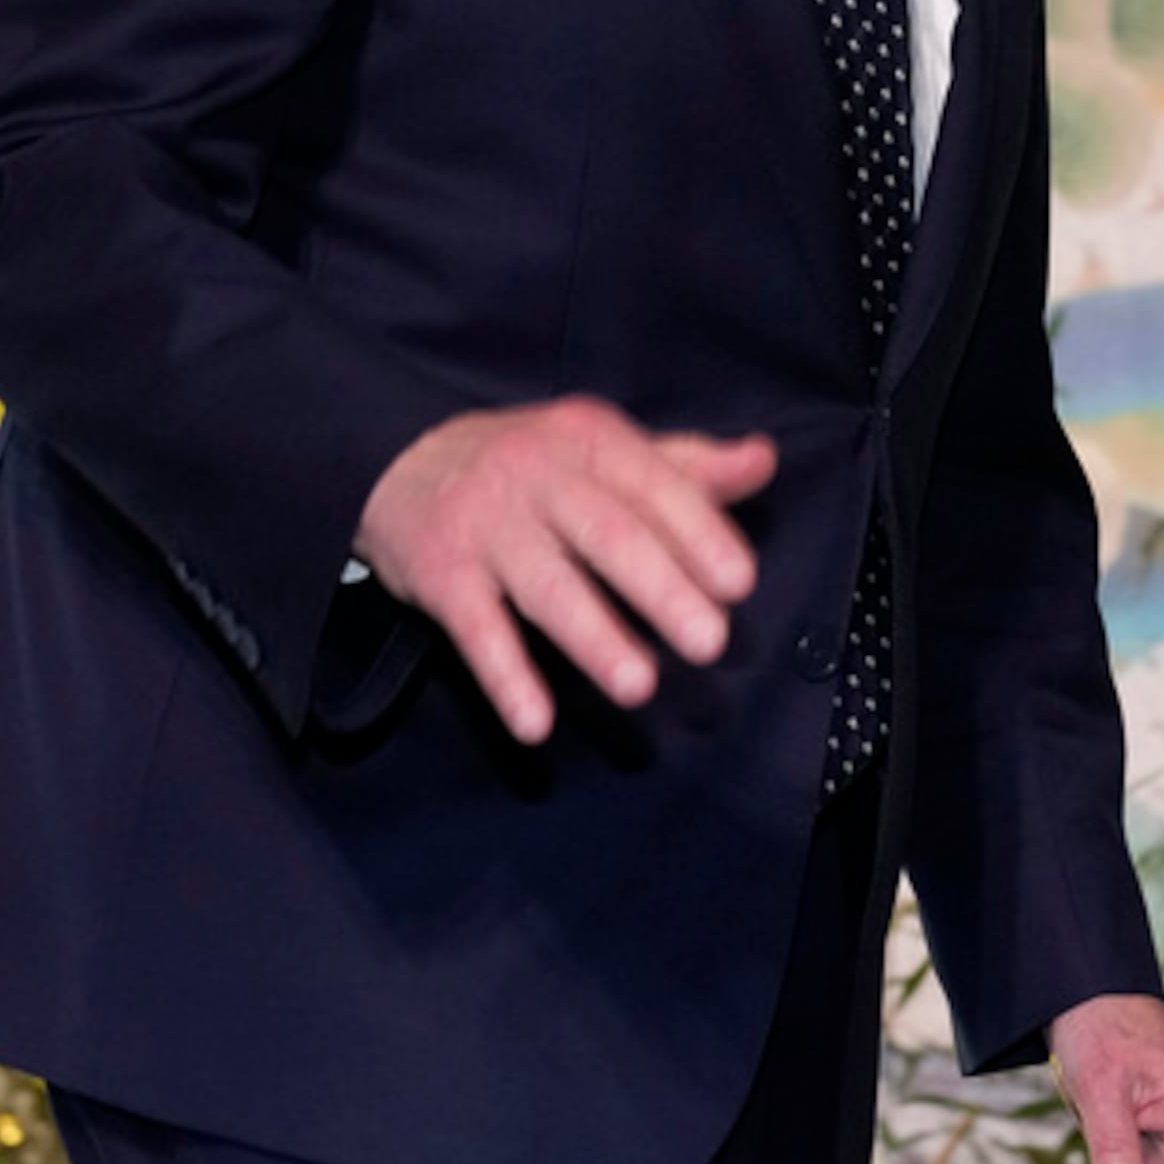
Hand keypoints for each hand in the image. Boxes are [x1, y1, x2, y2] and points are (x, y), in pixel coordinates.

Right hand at [353, 399, 773, 743]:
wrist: (400, 458)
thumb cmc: (530, 464)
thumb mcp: (602, 448)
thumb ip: (685, 466)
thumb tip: (762, 462)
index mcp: (588, 440)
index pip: (653, 485)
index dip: (698, 532)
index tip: (740, 582)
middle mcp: (537, 476)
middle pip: (606, 534)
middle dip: (661, 589)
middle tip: (710, 642)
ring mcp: (486, 526)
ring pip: (546, 587)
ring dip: (593, 638)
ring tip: (639, 686)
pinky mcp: (442, 575)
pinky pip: (476, 631)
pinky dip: (505, 678)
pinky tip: (536, 723)